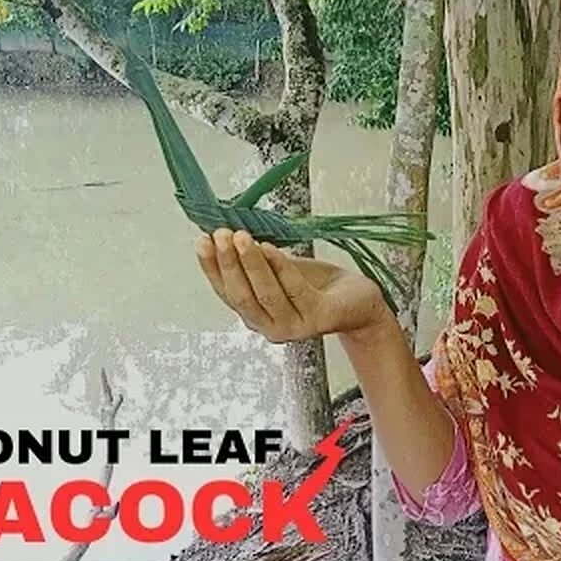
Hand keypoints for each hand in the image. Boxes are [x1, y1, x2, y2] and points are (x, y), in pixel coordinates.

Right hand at [195, 228, 387, 340]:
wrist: (359, 303)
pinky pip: (295, 290)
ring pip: (266, 293)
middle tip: (220, 235)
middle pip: (242, 295)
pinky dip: (281, 267)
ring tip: (241, 236)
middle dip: (228, 263)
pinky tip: (270, 247)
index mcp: (256, 315)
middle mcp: (270, 327)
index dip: (211, 268)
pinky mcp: (319, 318)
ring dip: (251, 262)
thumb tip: (227, 233)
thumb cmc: (317, 286)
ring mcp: (295, 326)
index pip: (226, 293)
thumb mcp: (281, 272)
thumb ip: (257, 262)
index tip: (202, 240)